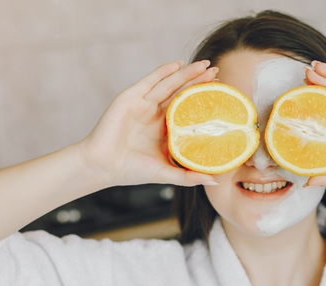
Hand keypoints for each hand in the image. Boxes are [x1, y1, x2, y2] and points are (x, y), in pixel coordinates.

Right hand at [76, 60, 219, 186]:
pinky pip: (150, 81)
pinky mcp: (131, 98)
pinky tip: (179, 64)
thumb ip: (189, 177)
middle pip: (181, 93)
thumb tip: (215, 182)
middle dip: (199, 81)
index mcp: (165, 129)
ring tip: (205, 65)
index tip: (222, 94)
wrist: (103, 166)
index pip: (189, 110)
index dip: (204, 100)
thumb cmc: (132, 171)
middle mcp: (155, 114)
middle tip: (218, 71)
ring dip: (187, 73)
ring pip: (169, 84)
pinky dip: (164, 71)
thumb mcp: (166, 174)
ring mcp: (143, 104)